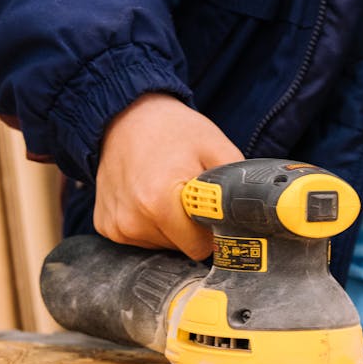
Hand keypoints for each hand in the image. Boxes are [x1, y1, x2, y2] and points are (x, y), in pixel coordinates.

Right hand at [95, 93, 242, 258]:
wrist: (125, 115)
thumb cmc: (174, 130)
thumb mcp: (216, 148)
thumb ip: (237, 186)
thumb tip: (257, 216)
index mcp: (160, 203)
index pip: (199, 247)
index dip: (210, 230)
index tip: (209, 208)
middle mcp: (133, 220)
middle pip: (180, 248)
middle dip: (190, 228)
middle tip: (186, 193)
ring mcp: (117, 226)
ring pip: (161, 246)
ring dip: (169, 227)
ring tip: (165, 191)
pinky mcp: (106, 227)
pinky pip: (140, 240)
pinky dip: (149, 224)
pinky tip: (147, 197)